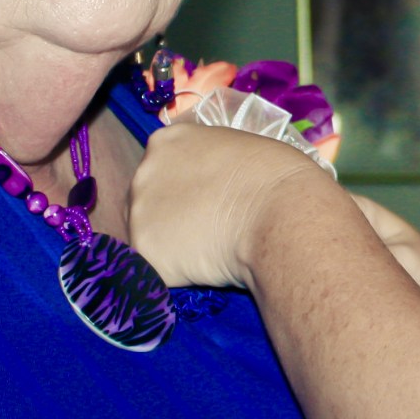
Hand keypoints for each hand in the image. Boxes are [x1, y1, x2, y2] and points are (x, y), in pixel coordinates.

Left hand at [127, 123, 331, 288]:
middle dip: (170, 219)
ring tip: (209, 254)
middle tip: (206, 233)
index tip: (204, 204)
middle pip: (147, 201)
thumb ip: (213, 166)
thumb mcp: (240, 152)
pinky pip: (155, 269)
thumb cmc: (276, 179)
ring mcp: (139, 213)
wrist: (280, 217)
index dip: (183, 190)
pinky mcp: (144, 253)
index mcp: (167, 142)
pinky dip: (176, 276)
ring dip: (172, 248)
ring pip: (148, 238)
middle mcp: (144, 172)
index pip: (163, 169)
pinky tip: (204, 271)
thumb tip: (218, 185)